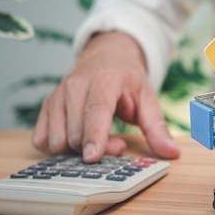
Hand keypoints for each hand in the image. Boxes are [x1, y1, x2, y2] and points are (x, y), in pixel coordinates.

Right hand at [31, 31, 180, 162]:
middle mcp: (75, 86)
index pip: (95, 111)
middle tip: (118, 143)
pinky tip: (76, 141)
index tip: (93, 157)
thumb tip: (173, 153)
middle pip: (76, 133)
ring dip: (76, 151)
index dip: (94, 136)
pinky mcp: (46, 107)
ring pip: (57, 139)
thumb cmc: (127, 80)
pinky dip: (57, 148)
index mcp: (104, 81)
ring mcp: (57, 96)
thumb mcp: (148, 98)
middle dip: (97, 148)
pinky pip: (41, 140)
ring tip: (98, 139)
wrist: (106, 57)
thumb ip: (157, 127)